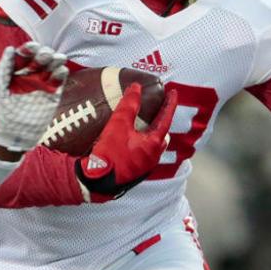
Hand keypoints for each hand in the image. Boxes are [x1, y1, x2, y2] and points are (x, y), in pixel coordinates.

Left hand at [0, 43, 68, 154]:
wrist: (14, 138)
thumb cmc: (1, 114)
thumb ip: (3, 70)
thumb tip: (10, 49)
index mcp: (15, 72)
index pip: (24, 56)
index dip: (28, 49)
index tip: (31, 48)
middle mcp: (30, 76)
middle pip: (39, 58)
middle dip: (43, 53)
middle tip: (45, 55)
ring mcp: (42, 85)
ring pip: (52, 66)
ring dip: (55, 60)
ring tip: (57, 59)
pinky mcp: (53, 95)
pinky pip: (59, 81)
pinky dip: (61, 74)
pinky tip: (60, 71)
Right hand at [75, 83, 177, 201]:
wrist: (97, 181)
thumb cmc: (110, 154)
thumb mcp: (118, 124)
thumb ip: (129, 104)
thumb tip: (136, 88)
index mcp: (154, 143)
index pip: (166, 118)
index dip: (170, 104)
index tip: (173, 92)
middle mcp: (153, 156)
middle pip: (162, 134)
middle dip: (162, 121)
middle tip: (158, 110)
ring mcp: (145, 166)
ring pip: (154, 146)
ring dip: (151, 134)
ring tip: (144, 124)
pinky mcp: (136, 172)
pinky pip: (144, 154)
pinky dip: (143, 144)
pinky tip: (132, 141)